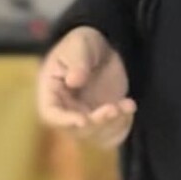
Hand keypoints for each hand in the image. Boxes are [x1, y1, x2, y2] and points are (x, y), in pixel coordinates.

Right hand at [36, 26, 135, 148]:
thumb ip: (77, 61)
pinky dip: (123, 126)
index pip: (51, 114)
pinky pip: (111, 134)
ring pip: (96, 135)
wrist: (103, 49)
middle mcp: (66, 110)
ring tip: (128, 104)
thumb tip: (74, 80)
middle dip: (97, 122)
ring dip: (113, 125)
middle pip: (76, 130)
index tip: (83, 120)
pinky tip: (129, 106)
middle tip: (114, 108)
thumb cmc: (83, 44)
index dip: (64, 121)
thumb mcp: (80, 43)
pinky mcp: (103, 120)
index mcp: (51, 92)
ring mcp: (85, 116)